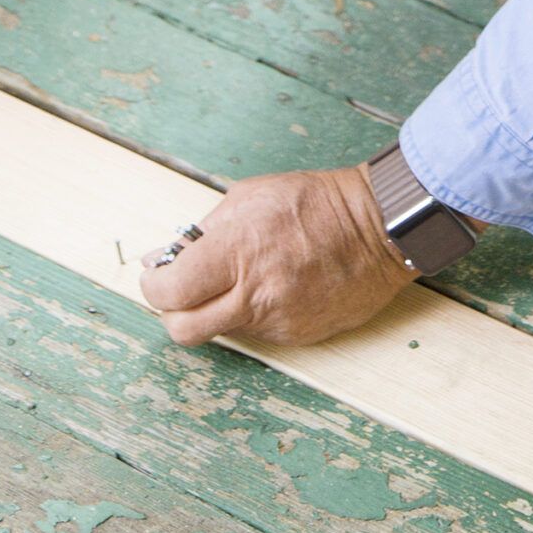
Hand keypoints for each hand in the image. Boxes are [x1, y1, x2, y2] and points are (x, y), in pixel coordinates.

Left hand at [139, 163, 416, 346]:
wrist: (378, 228)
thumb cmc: (316, 202)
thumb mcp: (251, 196)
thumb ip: (206, 229)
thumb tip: (166, 258)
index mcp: (238, 249)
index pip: (170, 290)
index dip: (154, 285)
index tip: (158, 274)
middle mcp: (254, 291)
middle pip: (184, 330)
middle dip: (172, 312)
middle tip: (180, 292)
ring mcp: (276, 319)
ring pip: (220, 332)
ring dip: (215, 310)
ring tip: (238, 278)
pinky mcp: (296, 336)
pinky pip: (256, 333)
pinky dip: (251, 314)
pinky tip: (271, 286)